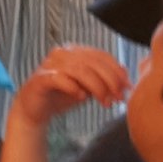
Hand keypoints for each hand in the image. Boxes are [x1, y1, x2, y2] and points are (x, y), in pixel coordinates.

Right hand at [12, 45, 131, 127]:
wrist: (34, 110)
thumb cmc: (61, 96)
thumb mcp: (87, 88)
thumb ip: (103, 80)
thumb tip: (125, 73)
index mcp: (74, 51)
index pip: (100, 56)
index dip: (117, 70)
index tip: (128, 87)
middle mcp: (62, 53)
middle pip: (92, 62)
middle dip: (110, 80)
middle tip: (119, 97)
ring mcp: (50, 64)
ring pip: (80, 70)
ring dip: (97, 87)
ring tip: (105, 102)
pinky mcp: (41, 78)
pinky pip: (60, 79)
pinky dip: (73, 87)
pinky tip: (81, 98)